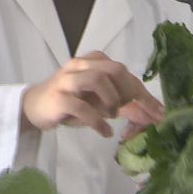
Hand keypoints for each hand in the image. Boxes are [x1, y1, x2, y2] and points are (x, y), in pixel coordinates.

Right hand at [22, 52, 164, 135]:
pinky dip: (97, 121)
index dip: (143, 93)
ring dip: (111, 101)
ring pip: (97, 80)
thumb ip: (125, 105)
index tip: (158, 112)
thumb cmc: (71, 103)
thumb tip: (152, 115)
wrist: (34, 108)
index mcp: (93, 61)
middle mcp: (80, 65)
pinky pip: (82, 107)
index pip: (125, 72)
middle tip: (128, 110)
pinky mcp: (58, 98)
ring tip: (112, 115)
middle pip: (114, 70)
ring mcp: (67, 80)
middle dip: (128, 92)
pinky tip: (105, 131)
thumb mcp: (100, 102)